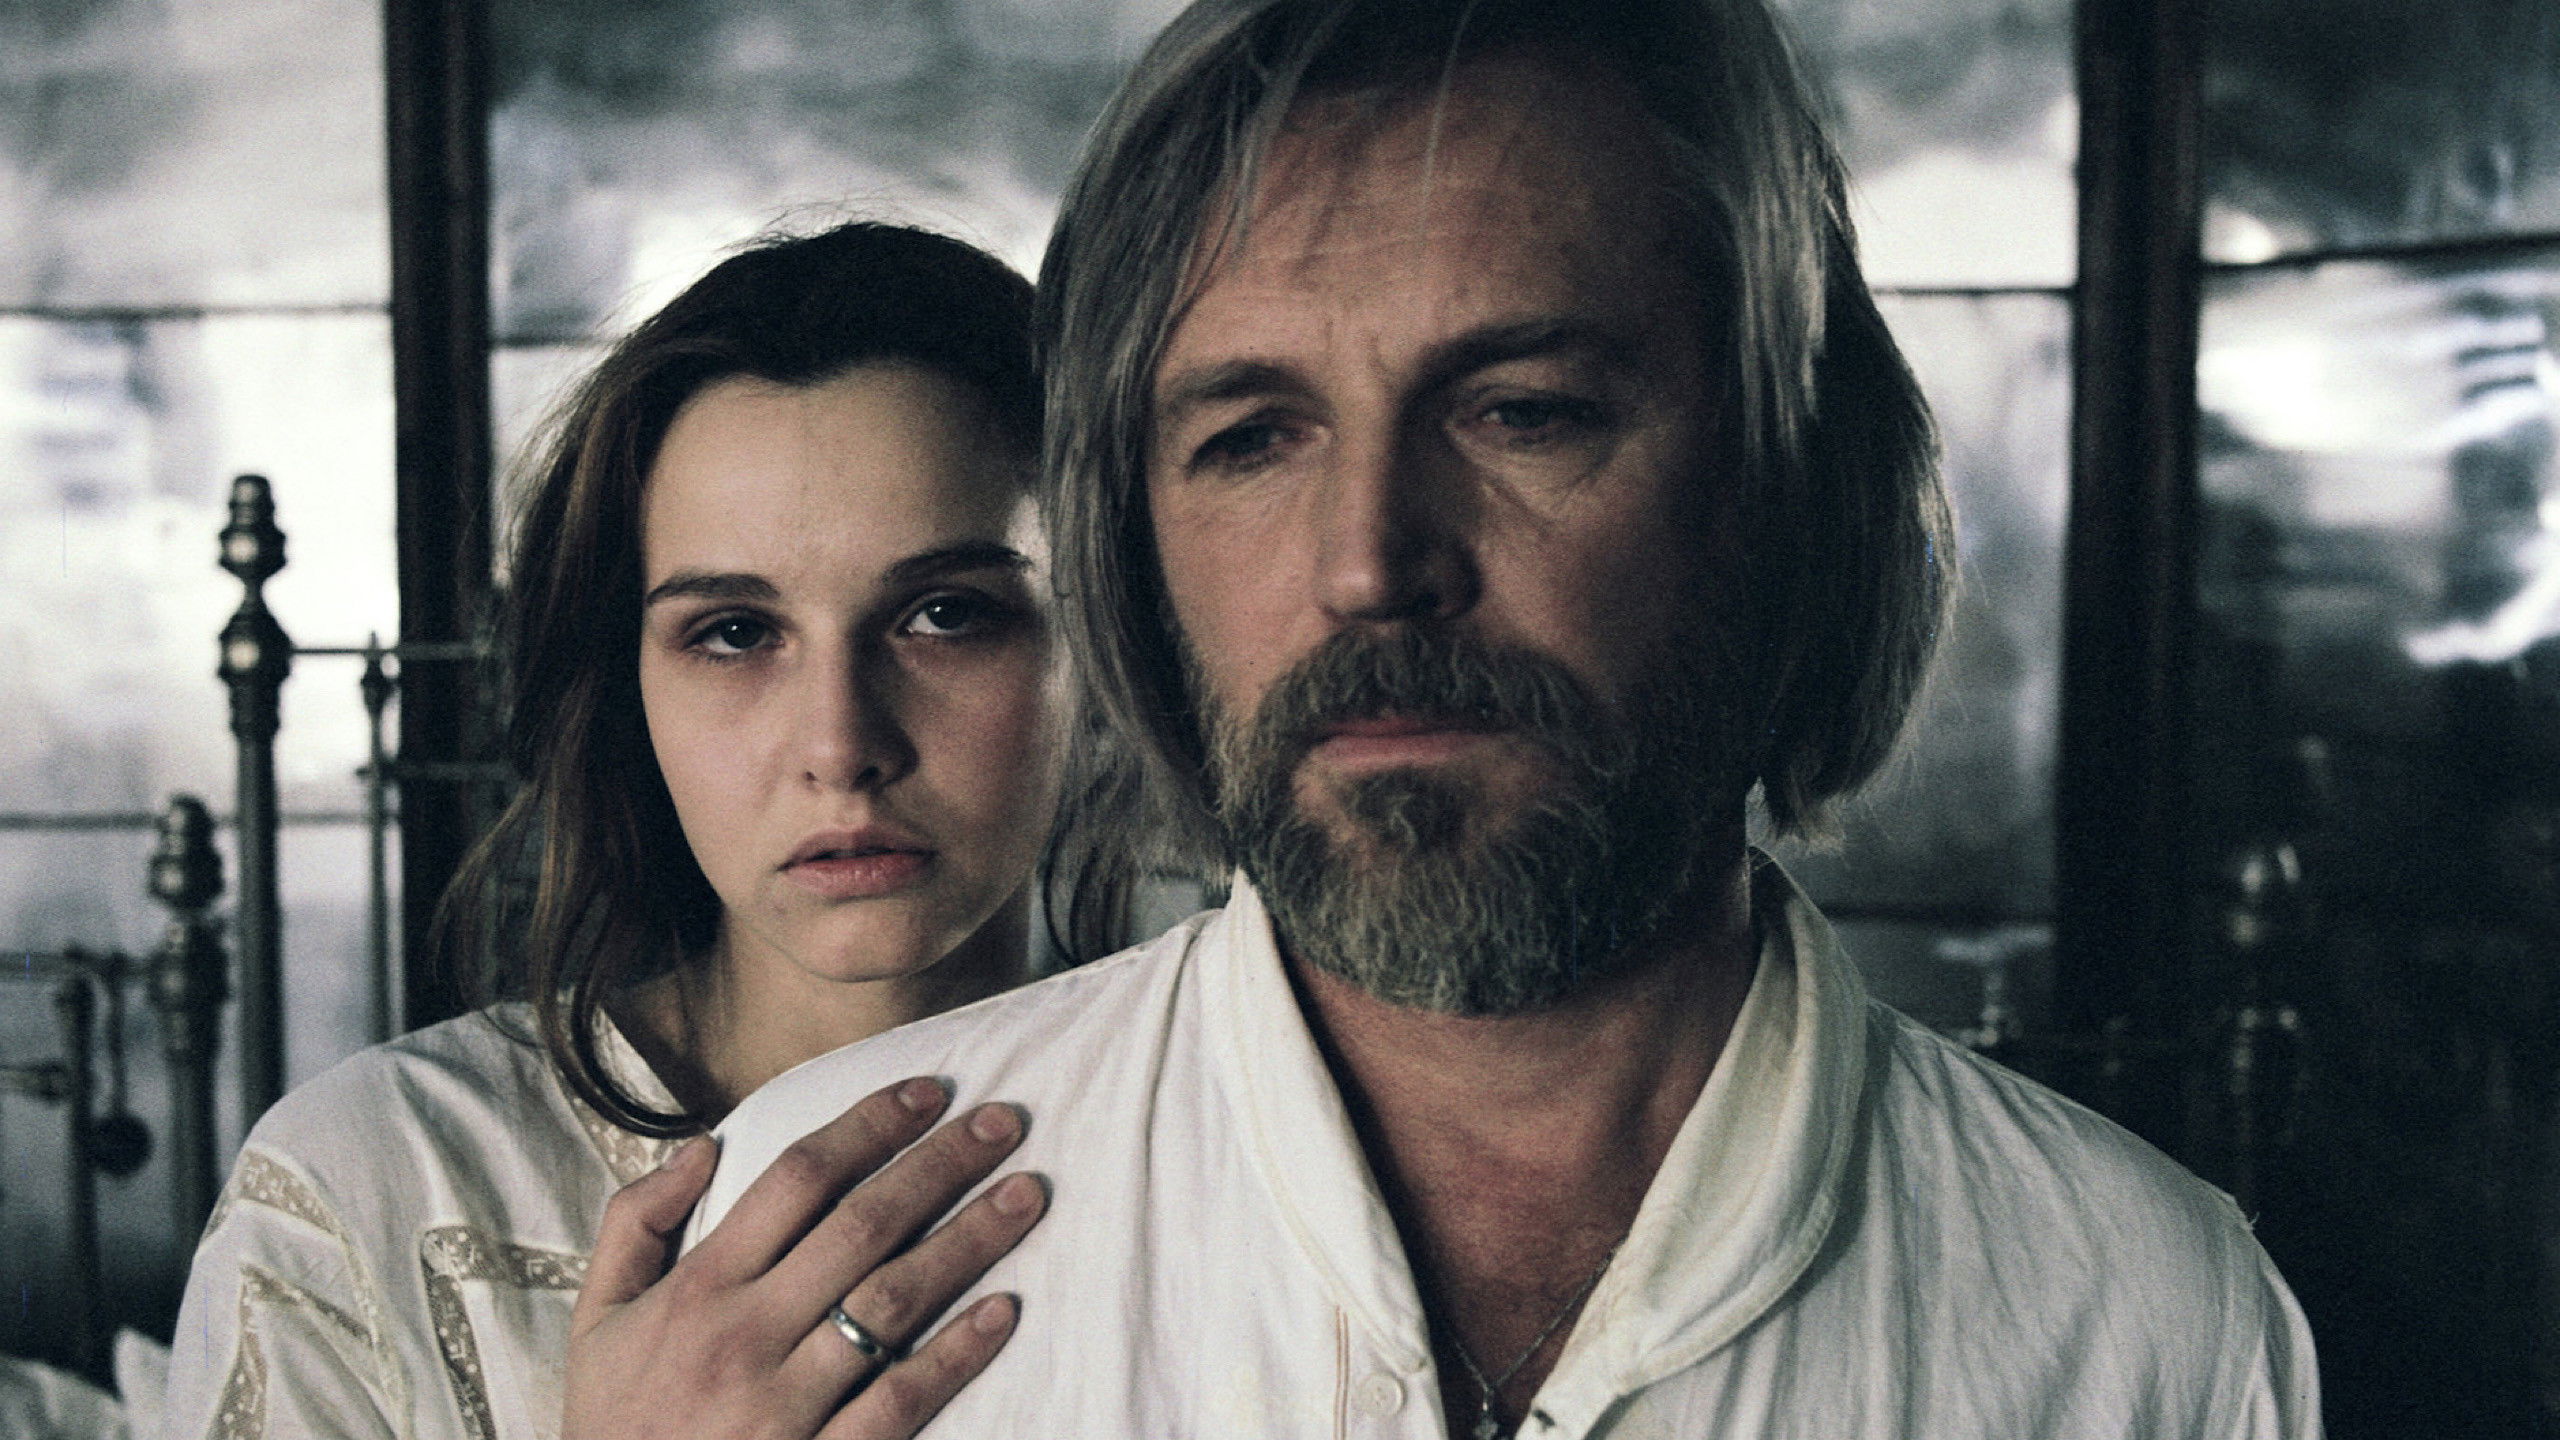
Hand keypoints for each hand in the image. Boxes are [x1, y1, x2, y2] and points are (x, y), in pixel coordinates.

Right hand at [565, 1076, 1044, 1439]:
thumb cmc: (614, 1421)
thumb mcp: (597, 1319)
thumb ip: (637, 1223)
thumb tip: (701, 1146)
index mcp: (698, 1288)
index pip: (798, 1177)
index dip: (870, 1126)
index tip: (929, 1093)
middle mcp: (745, 1334)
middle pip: (863, 1224)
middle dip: (941, 1164)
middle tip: (1005, 1122)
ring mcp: (786, 1402)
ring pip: (893, 1300)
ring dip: (969, 1241)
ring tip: (1027, 1194)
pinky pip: (900, 1400)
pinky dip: (955, 1354)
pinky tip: (1003, 1311)